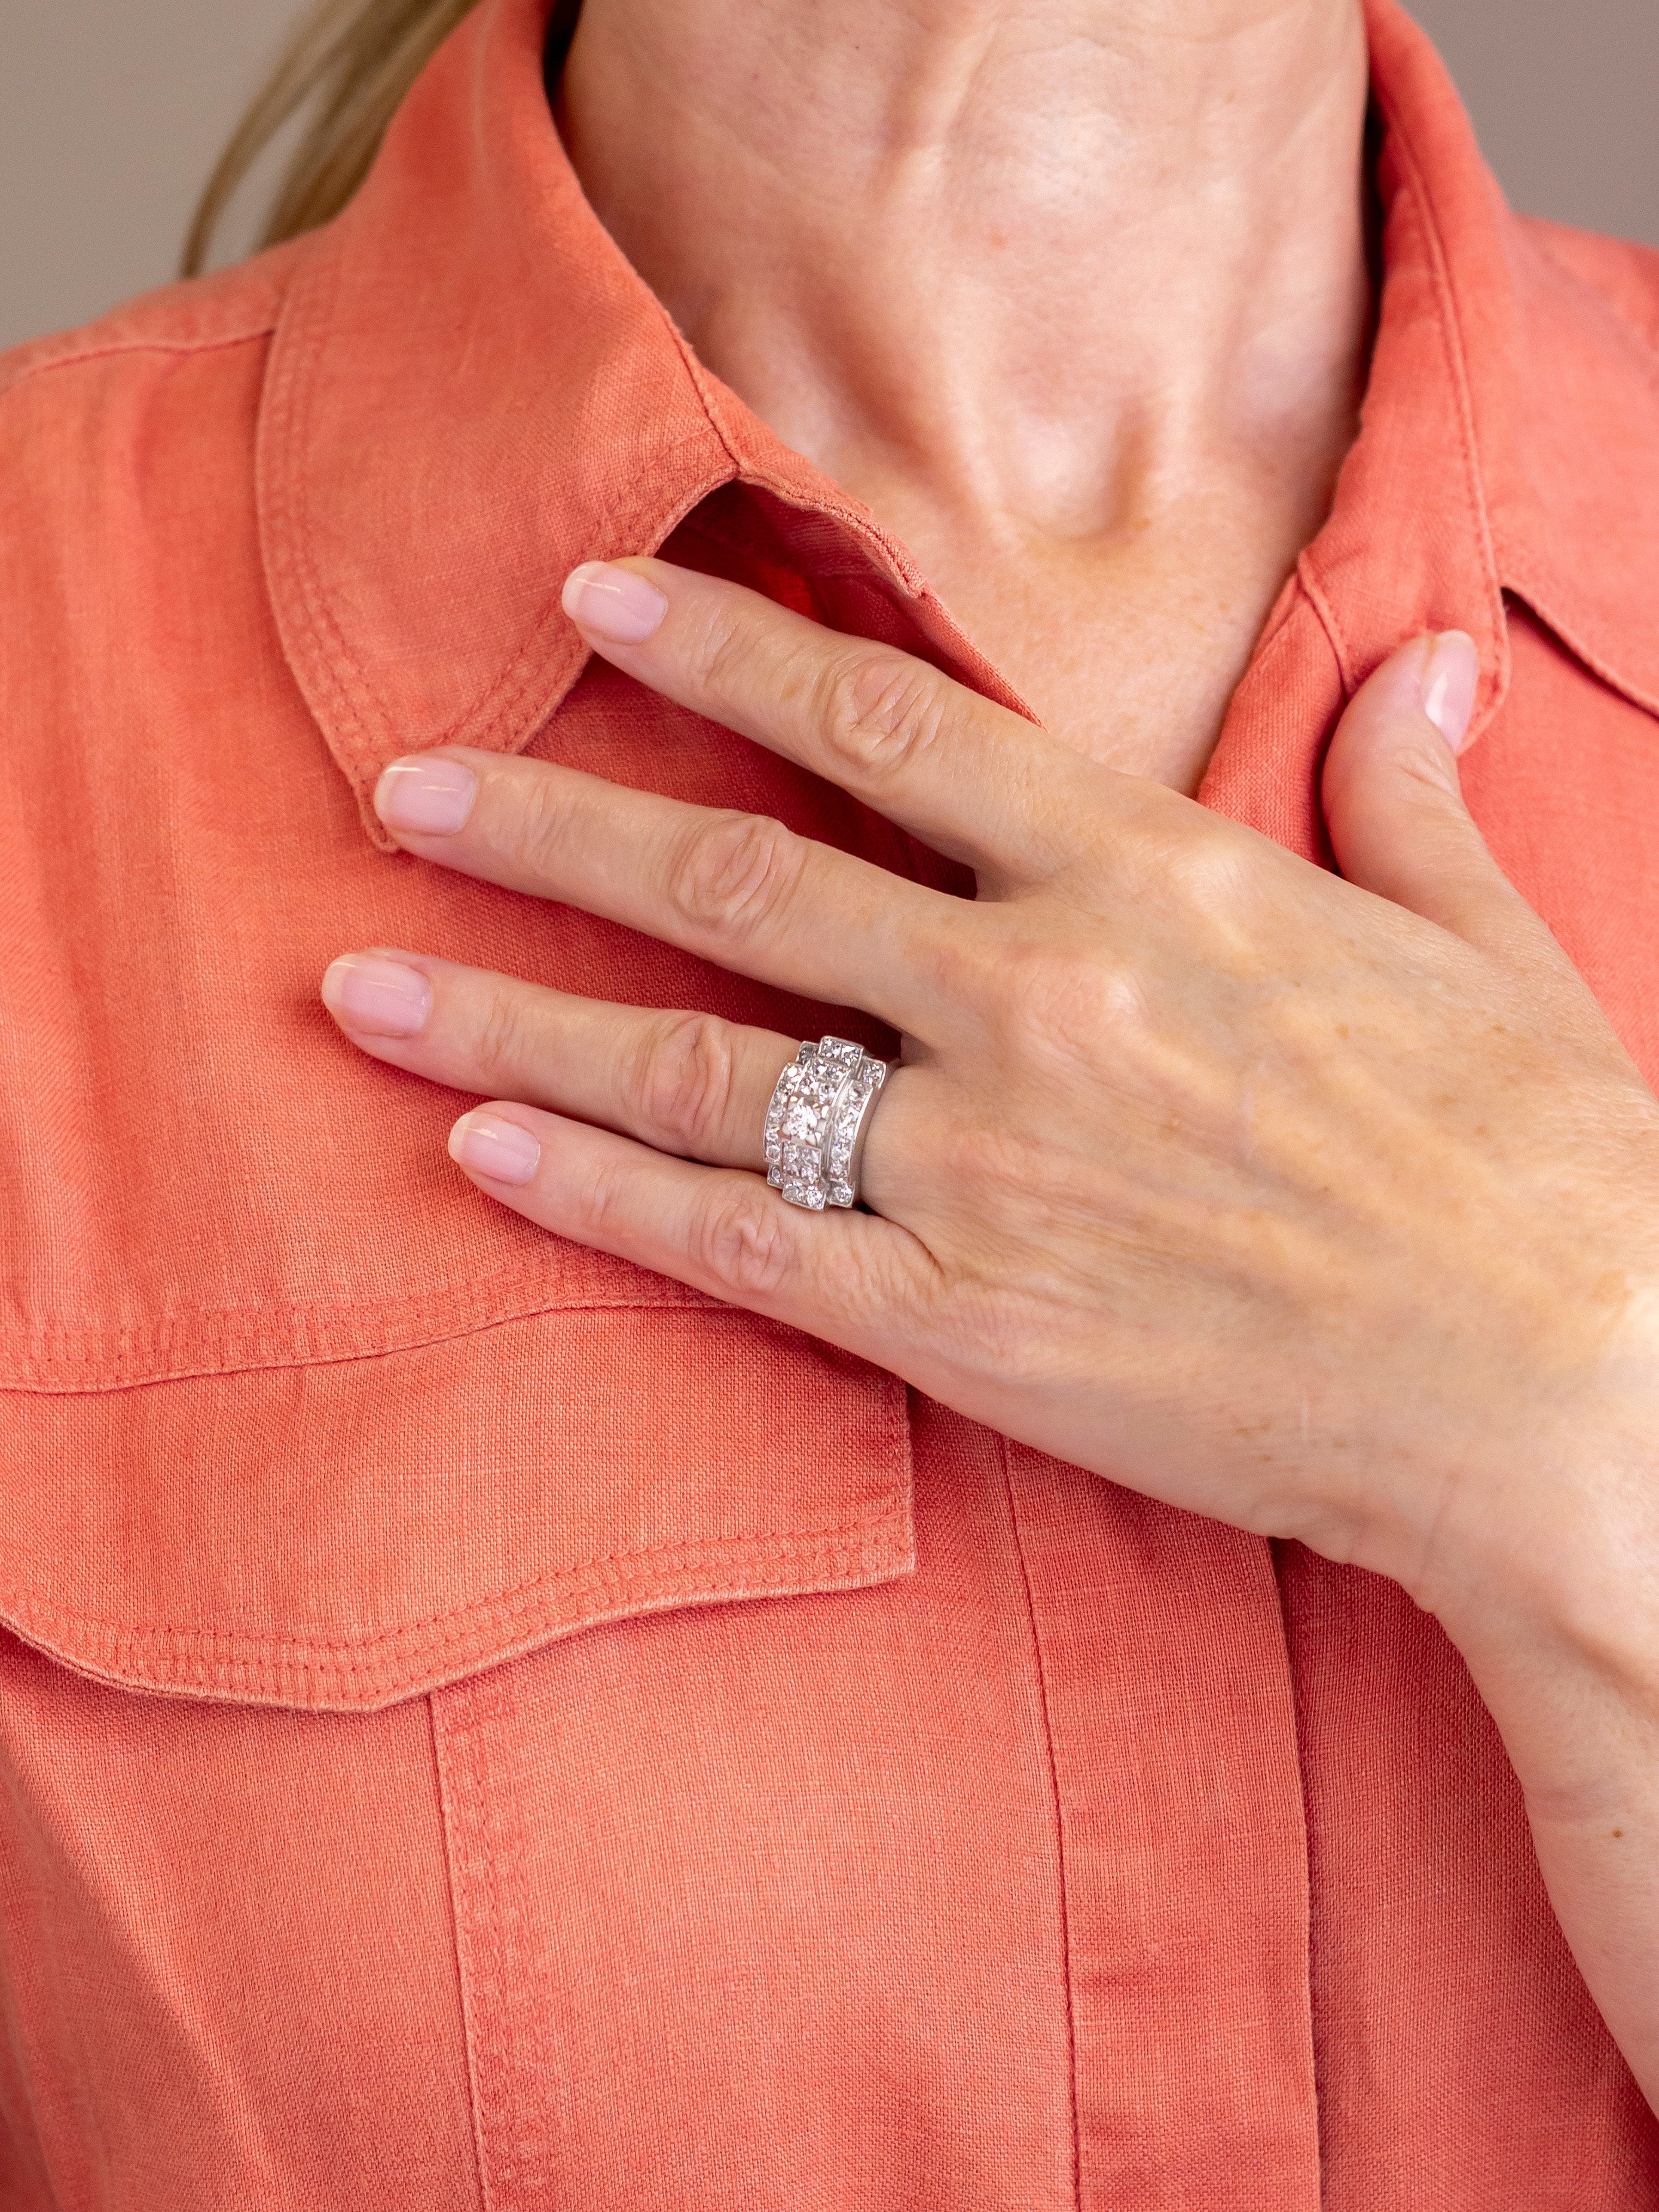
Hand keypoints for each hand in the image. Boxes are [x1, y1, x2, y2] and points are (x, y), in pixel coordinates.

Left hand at [322, 557, 1658, 1634]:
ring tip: (361, 985)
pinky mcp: (968, 1325)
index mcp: (1156, 882)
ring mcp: (986, 1168)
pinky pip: (738, 1250)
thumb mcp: (1483, 944)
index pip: (887, 724)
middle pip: (736, 886)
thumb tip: (1422, 666)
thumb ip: (1403, 791)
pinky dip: (599, 1196)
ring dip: (511, 1020)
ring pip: (697, 1069)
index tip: (586, 600)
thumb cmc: (1544, 1167)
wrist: (1573, 1394)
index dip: (721, 652)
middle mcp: (1039, 1002)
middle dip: (549, 825)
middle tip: (402, 787)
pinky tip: (480, 1155)